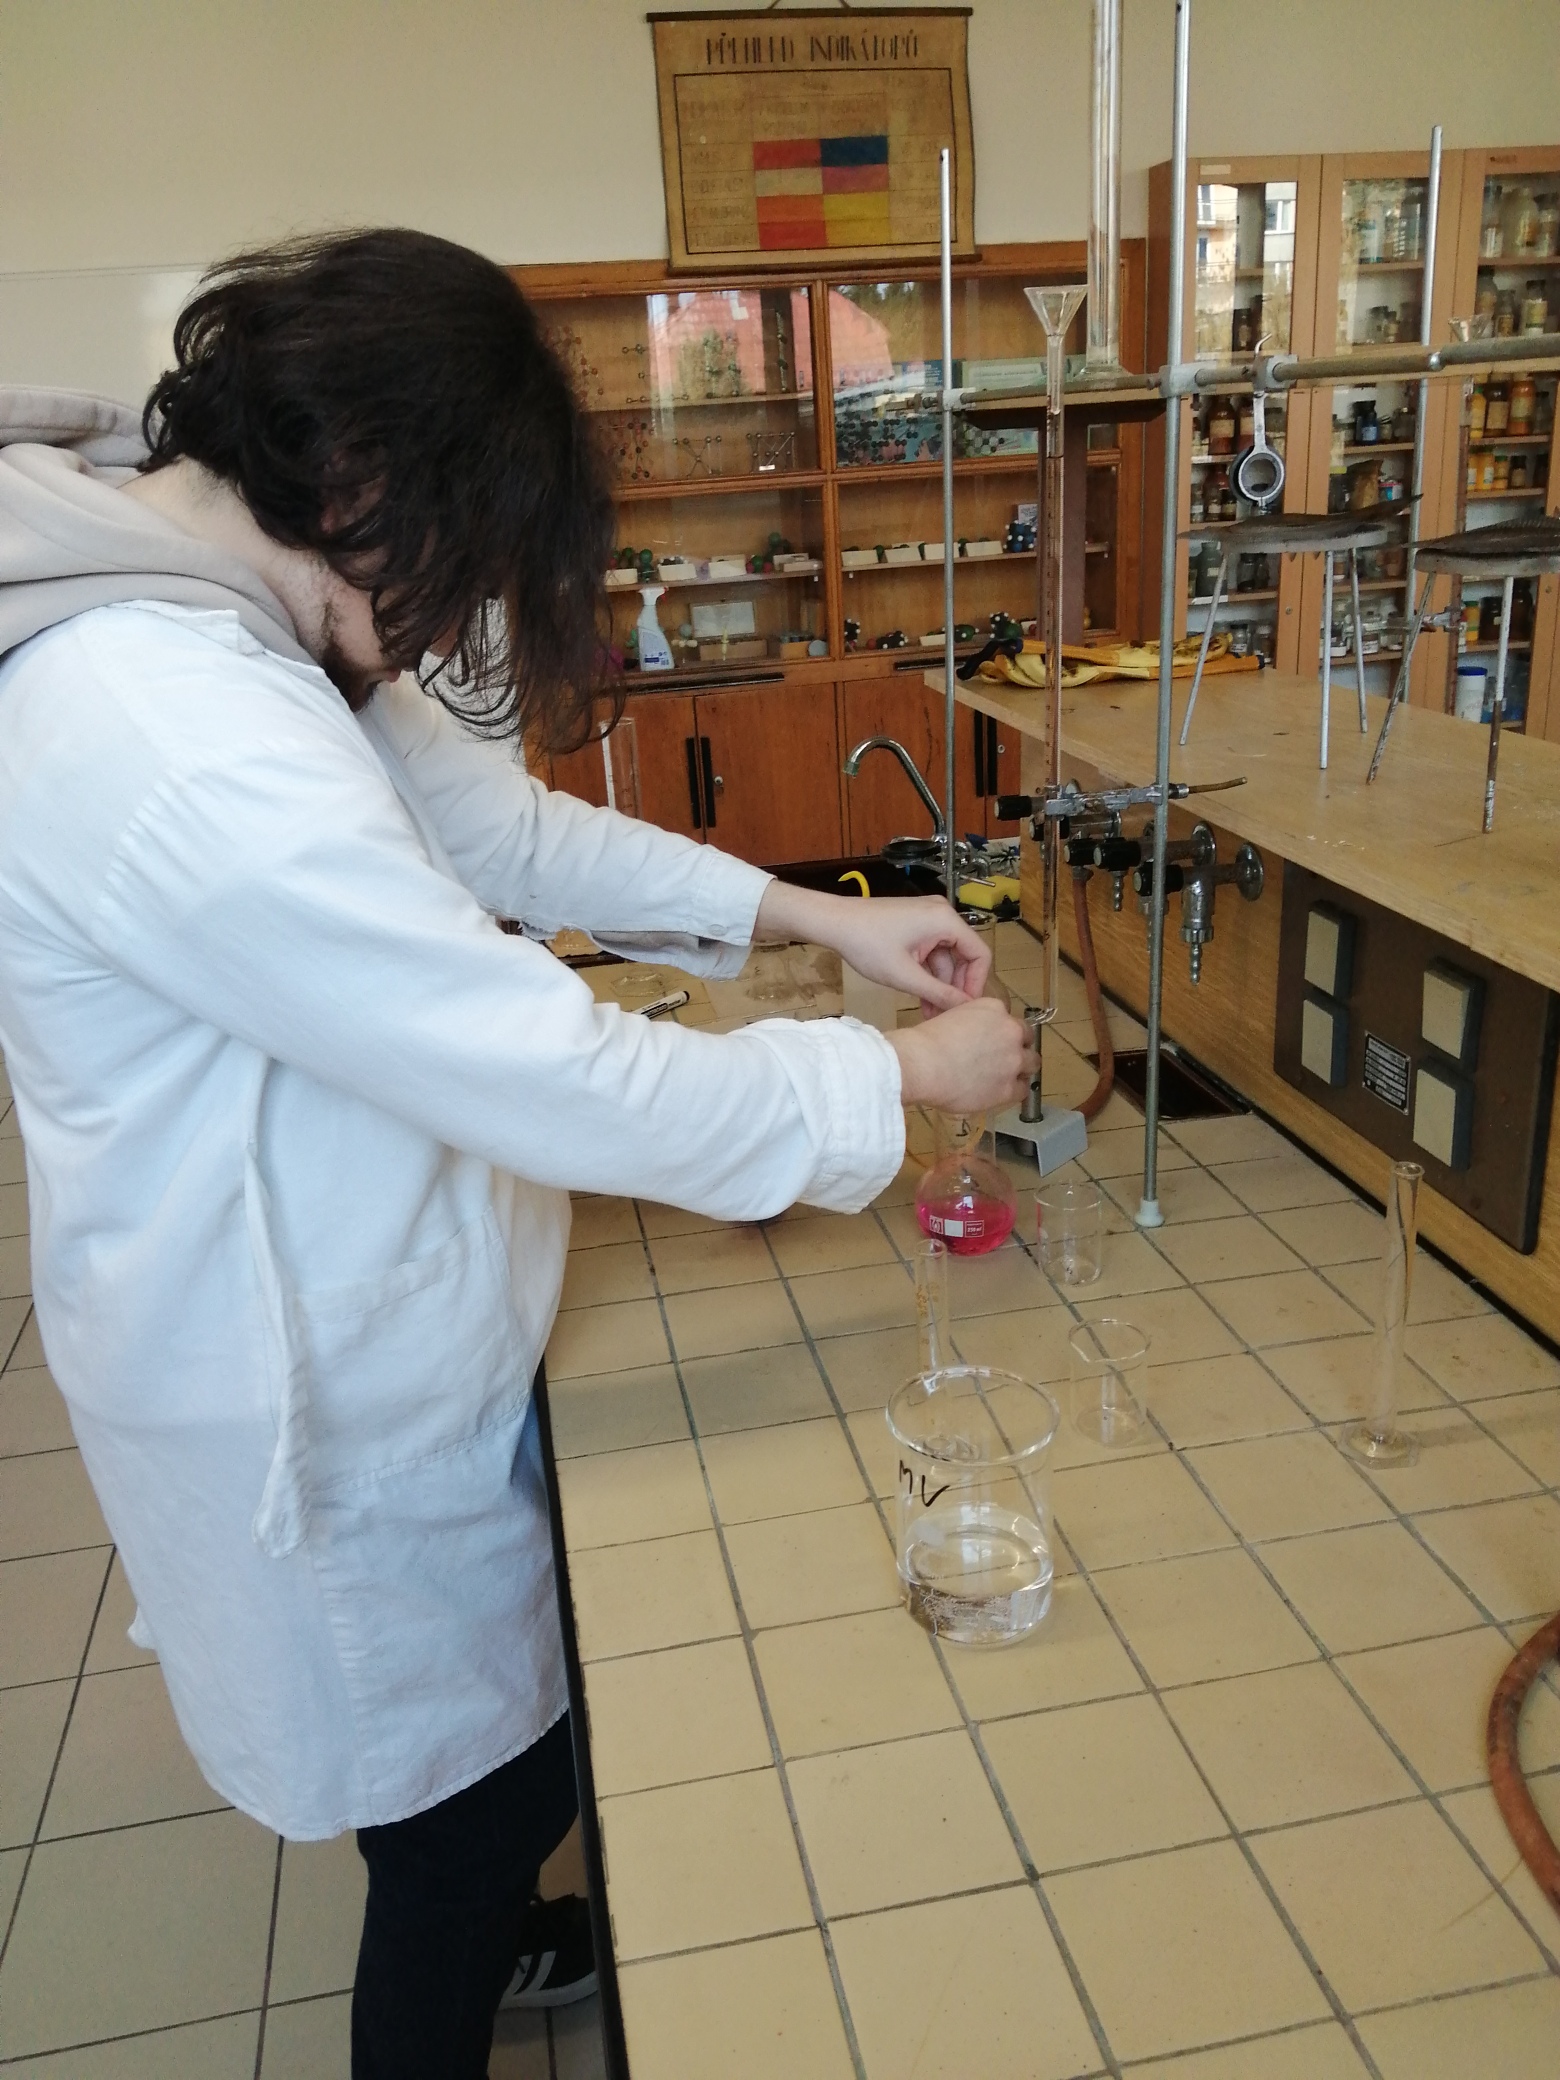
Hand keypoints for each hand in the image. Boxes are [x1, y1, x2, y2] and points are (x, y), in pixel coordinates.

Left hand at [753, 884, 989, 1012]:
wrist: (833, 923)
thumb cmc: (867, 944)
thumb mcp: (905, 976)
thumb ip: (939, 993)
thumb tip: (966, 1009)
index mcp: (946, 920)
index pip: (980, 954)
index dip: (976, 984)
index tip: (967, 1009)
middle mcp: (942, 914)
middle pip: (964, 956)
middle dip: (955, 987)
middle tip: (947, 1016)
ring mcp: (928, 918)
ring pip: (945, 958)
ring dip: (939, 985)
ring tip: (929, 1014)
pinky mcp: (915, 925)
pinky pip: (931, 952)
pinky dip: (927, 974)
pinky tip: (920, 998)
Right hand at [887, 998, 1034, 1114]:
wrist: (922, 1064)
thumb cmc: (926, 1040)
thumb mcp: (951, 1017)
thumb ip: (971, 1023)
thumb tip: (972, 1037)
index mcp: (994, 1009)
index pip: (1009, 1020)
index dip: (1002, 1033)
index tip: (992, 1042)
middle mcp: (1010, 1031)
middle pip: (1027, 1039)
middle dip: (1017, 1048)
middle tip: (1001, 1059)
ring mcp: (1013, 1060)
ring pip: (1032, 1064)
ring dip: (1021, 1069)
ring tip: (1004, 1077)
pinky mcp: (1010, 1087)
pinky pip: (1022, 1090)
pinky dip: (1013, 1091)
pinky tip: (998, 1093)